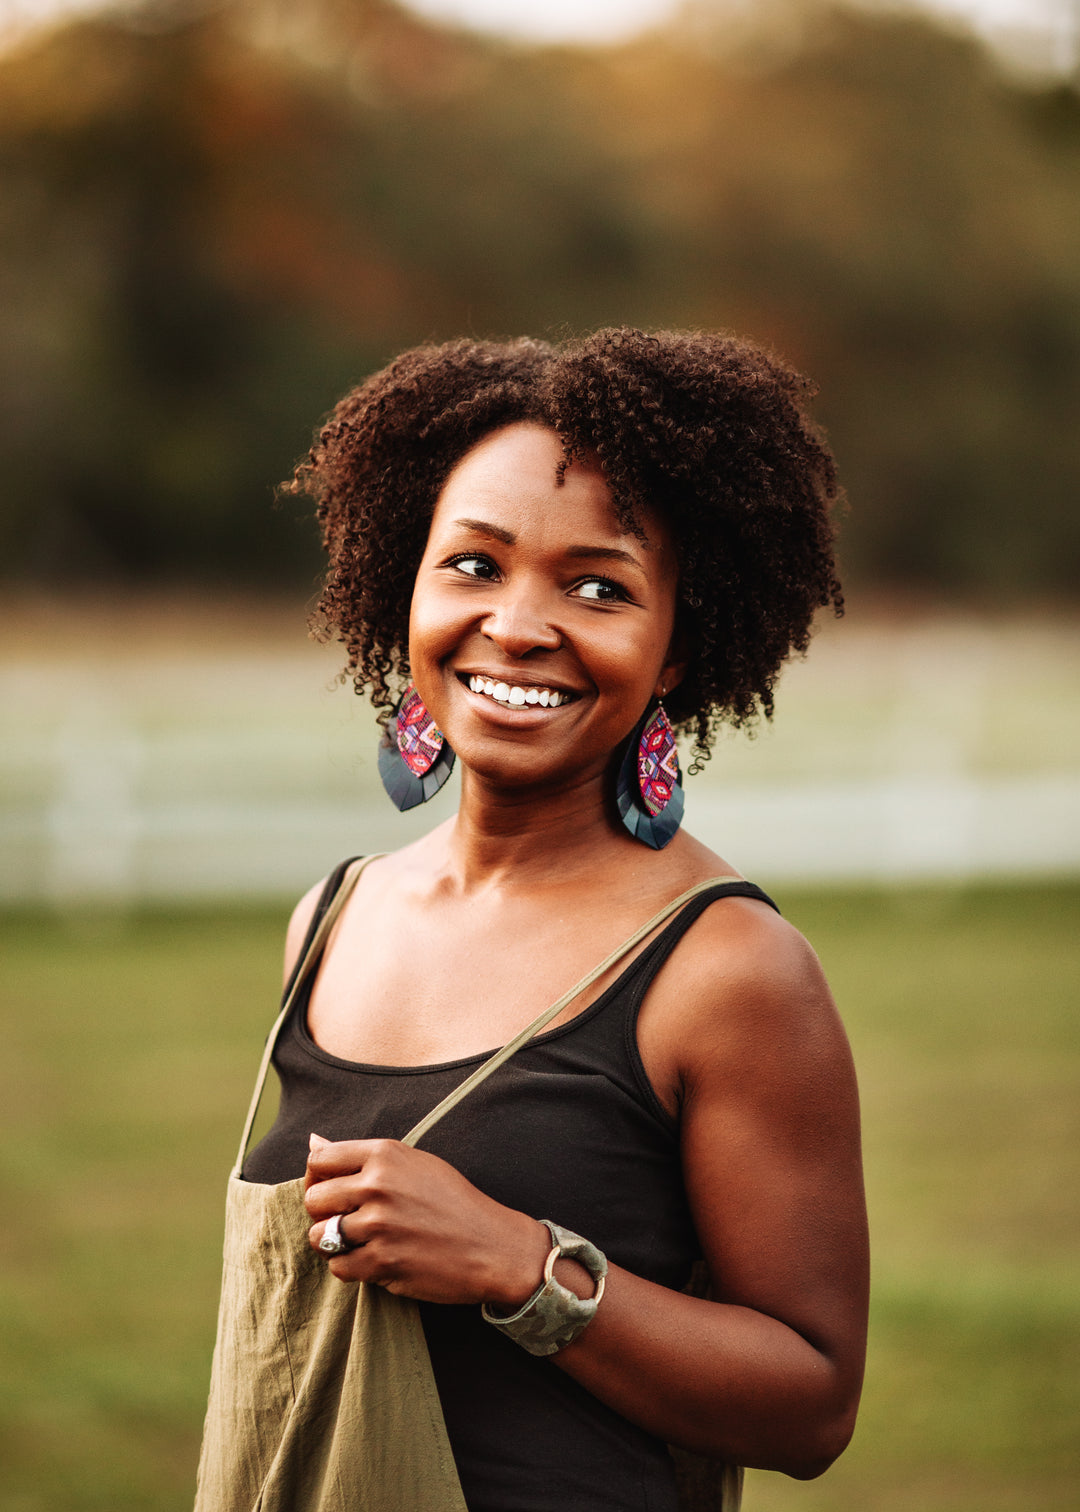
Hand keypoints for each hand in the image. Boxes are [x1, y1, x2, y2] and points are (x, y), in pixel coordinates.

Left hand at [304, 1133, 549, 1304]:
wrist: (492, 1246)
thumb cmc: (454, 1202)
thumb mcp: (414, 1163)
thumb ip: (363, 1156)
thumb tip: (313, 1141)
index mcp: (385, 1154)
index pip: (319, 1160)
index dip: (316, 1177)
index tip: (330, 1189)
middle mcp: (378, 1186)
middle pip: (314, 1199)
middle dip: (323, 1213)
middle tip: (345, 1220)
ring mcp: (379, 1226)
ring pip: (319, 1237)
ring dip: (333, 1244)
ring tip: (357, 1242)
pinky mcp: (383, 1262)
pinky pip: (338, 1268)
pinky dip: (350, 1268)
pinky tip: (372, 1260)